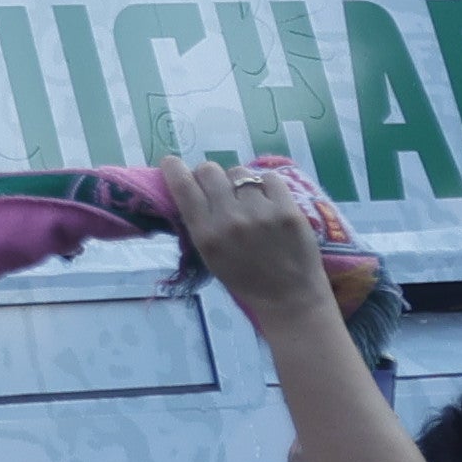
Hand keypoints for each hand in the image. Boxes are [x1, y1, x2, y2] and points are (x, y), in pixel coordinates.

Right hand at [166, 155, 344, 324]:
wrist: (289, 298)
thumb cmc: (246, 281)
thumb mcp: (211, 257)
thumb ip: (199, 224)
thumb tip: (189, 189)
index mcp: (206, 235)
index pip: (183, 187)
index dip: (174, 169)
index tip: (172, 163)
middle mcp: (230, 220)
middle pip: (209, 171)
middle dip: (209, 176)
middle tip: (218, 188)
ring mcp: (260, 212)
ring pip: (239, 172)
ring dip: (239, 182)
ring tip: (248, 198)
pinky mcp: (288, 209)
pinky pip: (270, 178)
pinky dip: (267, 185)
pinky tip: (269, 200)